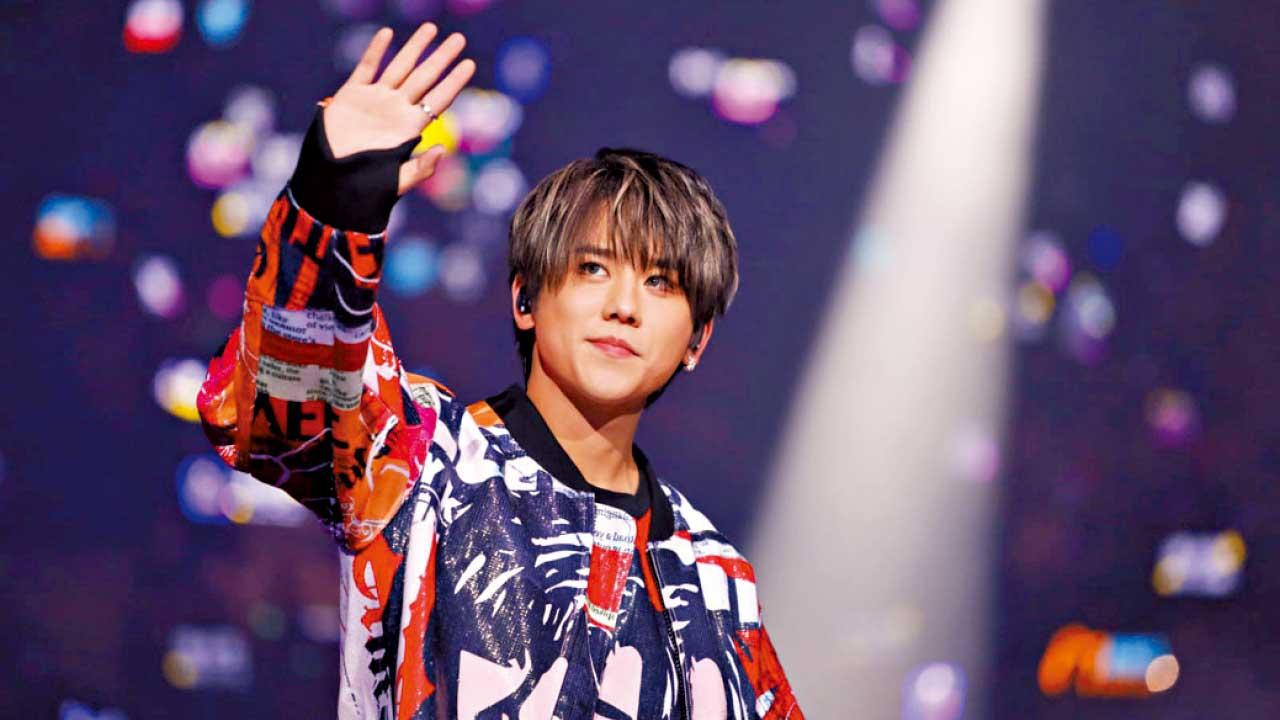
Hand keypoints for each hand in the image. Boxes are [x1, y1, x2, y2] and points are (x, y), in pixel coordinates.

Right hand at [323, 24, 475, 193]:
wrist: (330, 182)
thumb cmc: (366, 187)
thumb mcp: (398, 181)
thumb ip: (421, 168)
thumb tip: (443, 150)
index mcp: (410, 127)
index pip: (438, 99)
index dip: (454, 81)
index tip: (469, 64)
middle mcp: (396, 109)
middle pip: (424, 77)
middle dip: (441, 57)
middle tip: (459, 38)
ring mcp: (375, 100)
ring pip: (400, 67)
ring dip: (414, 47)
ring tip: (431, 28)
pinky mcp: (351, 96)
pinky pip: (366, 68)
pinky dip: (376, 51)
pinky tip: (387, 34)